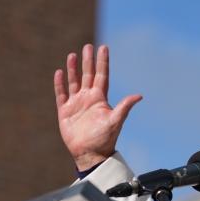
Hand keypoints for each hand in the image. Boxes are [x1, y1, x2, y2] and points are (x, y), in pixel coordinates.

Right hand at [54, 44, 142, 170]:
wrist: (90, 154)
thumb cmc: (104, 139)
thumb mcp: (115, 121)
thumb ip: (124, 107)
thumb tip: (139, 96)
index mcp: (100, 99)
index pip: (101, 75)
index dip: (102, 62)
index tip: (103, 48)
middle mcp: (88, 99)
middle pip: (87, 75)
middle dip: (88, 61)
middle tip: (88, 46)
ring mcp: (76, 104)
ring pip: (74, 82)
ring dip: (73, 69)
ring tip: (72, 55)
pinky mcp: (65, 111)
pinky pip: (61, 94)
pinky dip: (60, 84)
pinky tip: (59, 72)